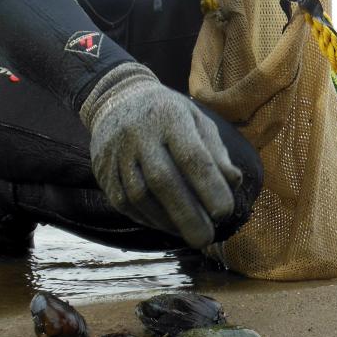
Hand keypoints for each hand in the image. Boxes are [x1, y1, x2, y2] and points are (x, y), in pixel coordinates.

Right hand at [80, 63, 240, 247]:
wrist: (117, 98)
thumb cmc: (169, 114)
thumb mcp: (198, 121)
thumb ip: (216, 153)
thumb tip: (234, 183)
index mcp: (171, 118)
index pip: (191, 156)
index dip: (209, 187)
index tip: (224, 212)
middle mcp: (140, 134)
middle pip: (162, 180)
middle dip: (187, 214)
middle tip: (205, 238)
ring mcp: (117, 153)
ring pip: (139, 195)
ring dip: (166, 220)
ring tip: (189, 234)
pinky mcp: (102, 170)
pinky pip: (122, 202)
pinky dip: (147, 219)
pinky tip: (165, 225)